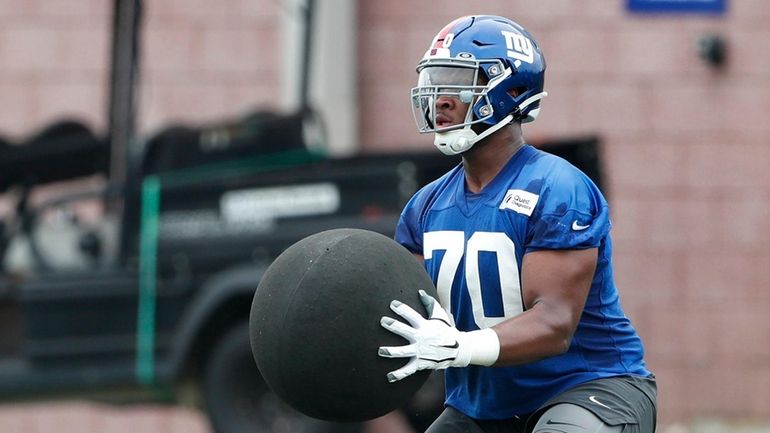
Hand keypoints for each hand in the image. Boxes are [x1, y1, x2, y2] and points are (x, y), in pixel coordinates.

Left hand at [378, 290, 498, 381]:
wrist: (457, 349)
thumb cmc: (445, 329)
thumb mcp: (439, 315)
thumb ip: (429, 303)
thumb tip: (419, 291)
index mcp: (424, 325)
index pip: (411, 314)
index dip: (402, 309)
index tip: (392, 304)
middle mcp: (420, 338)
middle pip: (405, 331)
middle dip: (393, 326)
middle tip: (383, 321)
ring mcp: (419, 351)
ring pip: (403, 352)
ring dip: (391, 351)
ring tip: (380, 351)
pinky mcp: (420, 363)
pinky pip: (408, 370)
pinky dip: (399, 374)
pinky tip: (389, 377)